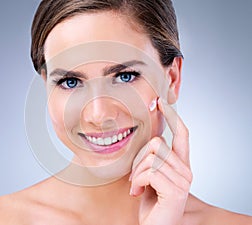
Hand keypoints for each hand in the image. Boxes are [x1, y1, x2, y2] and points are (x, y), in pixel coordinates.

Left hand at [129, 98, 192, 224]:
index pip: (181, 134)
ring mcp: (183, 180)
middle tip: (135, 177)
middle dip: (139, 159)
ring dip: (137, 173)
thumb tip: (148, 138)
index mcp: (180, 164)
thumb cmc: (150, 201)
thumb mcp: (149, 175)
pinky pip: (150, 172)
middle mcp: (186, 170)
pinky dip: (138, 182)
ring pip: (151, 157)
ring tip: (137, 186)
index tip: (160, 102)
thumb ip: (152, 158)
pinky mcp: (176, 190)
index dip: (172, 116)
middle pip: (157, 143)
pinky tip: (137, 193)